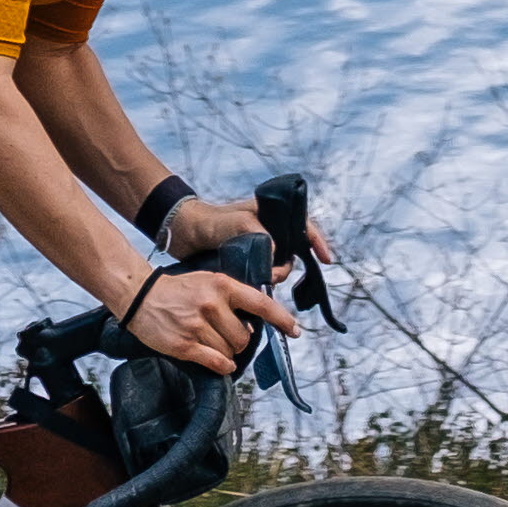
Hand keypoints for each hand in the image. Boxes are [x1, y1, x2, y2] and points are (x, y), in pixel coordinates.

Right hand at [122, 263, 293, 374]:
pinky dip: (221, 366)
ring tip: (210, 344)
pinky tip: (218, 363)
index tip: (295, 331)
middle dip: (239, 342)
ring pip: (230, 352)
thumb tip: (252, 327)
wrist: (139, 295)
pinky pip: (216, 363)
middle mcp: (212, 304)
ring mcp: (197, 326)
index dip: (281, 319)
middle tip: (225, 337)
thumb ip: (232, 299)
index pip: (261, 304)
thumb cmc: (177, 290)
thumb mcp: (208, 282)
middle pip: (244, 338)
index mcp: (222, 286)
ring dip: (226, 354)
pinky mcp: (185, 345)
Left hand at [166, 194, 337, 269]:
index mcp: (270, 215)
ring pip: (278, 267)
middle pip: (292, 253)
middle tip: (271, 275)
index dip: (317, 242)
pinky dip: (262, 284)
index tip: (326, 260)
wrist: (181, 234)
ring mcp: (257, 248)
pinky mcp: (246, 263)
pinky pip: (262, 276)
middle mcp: (268, 232)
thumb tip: (276, 255)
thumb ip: (258, 234)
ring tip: (256, 279)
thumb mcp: (235, 223)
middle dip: (286, 267)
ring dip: (272, 277)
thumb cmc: (207, 221)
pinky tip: (255, 291)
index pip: (303, 225)